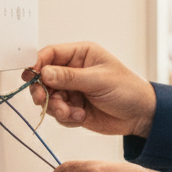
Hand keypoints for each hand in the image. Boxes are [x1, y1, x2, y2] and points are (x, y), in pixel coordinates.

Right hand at [24, 42, 155, 136]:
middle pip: (43, 78)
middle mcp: (73, 71)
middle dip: (42, 90)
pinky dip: (66, 117)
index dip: (37, 64)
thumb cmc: (128, 90)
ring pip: (49, 98)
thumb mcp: (99, 80)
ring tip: (72, 112)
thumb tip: (44, 72)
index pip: (50, 54)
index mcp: (81, 54)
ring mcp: (72, 90)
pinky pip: (57, 113)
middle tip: (44, 100)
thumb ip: (70, 77)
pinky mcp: (73, 107)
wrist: (141, 115)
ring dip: (56, 107)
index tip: (30, 77)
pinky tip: (81, 117)